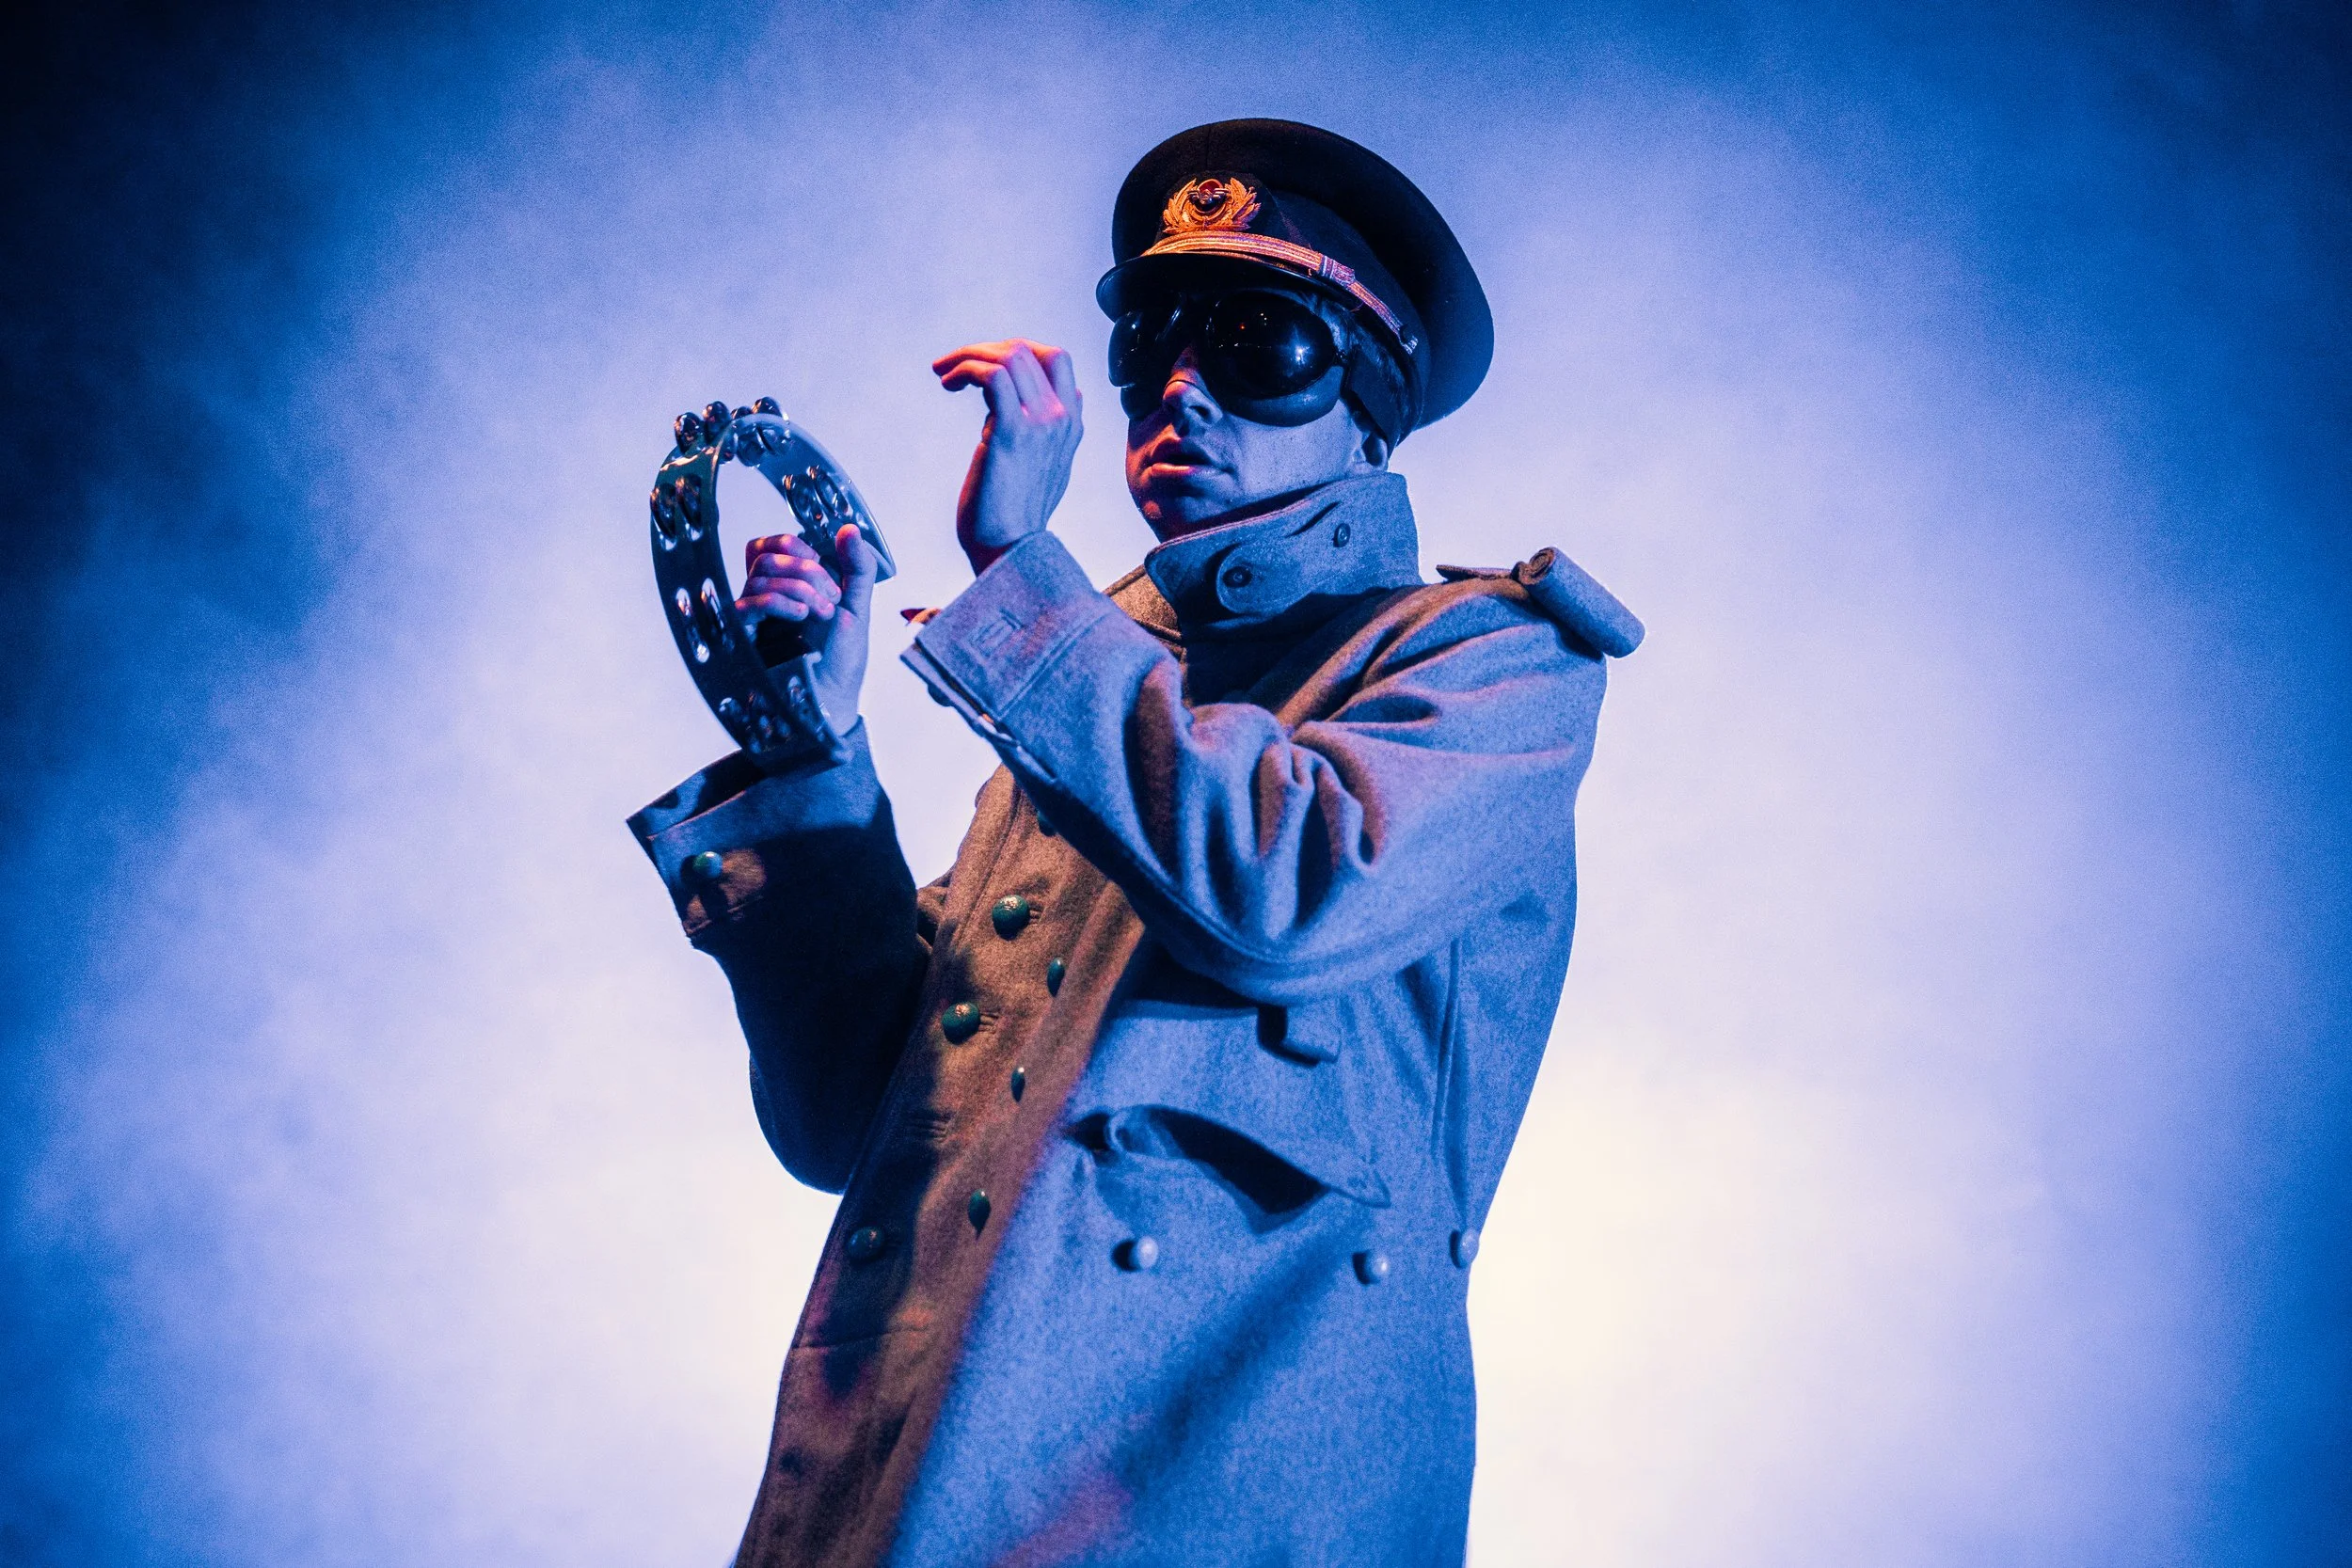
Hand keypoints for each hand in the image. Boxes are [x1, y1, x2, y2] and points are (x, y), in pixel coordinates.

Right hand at [737, 524, 880, 729]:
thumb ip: (858, 568)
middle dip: (805, 567)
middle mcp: (765, 597)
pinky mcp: (744, 638)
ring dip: (800, 587)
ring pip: (760, 575)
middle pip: (765, 554)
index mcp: (787, 585)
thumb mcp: (857, 607)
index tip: (826, 564)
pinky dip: (780, 601)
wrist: (832, 701)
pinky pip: (748, 604)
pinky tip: (802, 616)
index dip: (795, 544)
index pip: (771, 545)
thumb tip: (849, 529)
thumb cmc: (840, 661)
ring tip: (825, 613)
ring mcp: (753, 617)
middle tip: (832, 595)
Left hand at [931, 339, 1082, 572]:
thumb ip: (1059, 431)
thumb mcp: (1052, 466)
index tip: (985, 364)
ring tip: (945, 372)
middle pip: (1030, 350)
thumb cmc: (1016, 515)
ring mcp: (1040, 425)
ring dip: (970, 355)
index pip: (1056, 359)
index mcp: (1072, 424)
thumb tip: (1074, 398)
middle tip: (955, 364)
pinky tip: (948, 384)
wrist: (1009, 552)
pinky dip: (966, 369)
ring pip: (1010, 356)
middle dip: (987, 347)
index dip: (1017, 350)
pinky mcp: (1010, 433)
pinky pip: (992, 376)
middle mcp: (1062, 419)